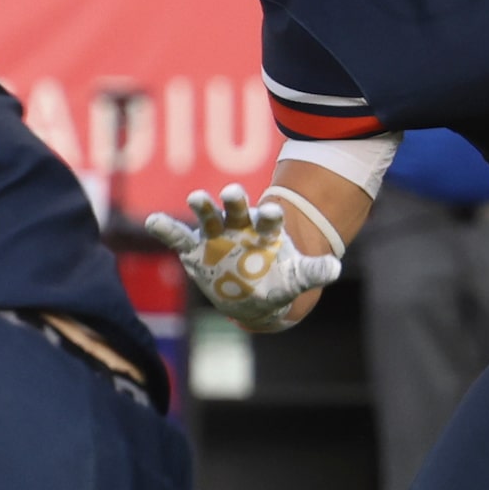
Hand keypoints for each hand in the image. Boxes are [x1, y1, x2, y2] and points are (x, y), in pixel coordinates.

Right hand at [147, 184, 340, 332]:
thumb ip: (312, 272)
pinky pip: (179, 238)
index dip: (269, 215)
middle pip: (237, 210)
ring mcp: (216, 237)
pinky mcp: (195, 251)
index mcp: (266, 231)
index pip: (269, 219)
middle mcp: (240, 227)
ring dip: (203, 207)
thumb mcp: (296, 279)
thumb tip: (335, 268)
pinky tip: (154, 221)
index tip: (272, 211)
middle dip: (235, 202)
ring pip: (208, 218)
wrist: (253, 296)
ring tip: (197, 198)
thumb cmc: (276, 281)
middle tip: (233, 193)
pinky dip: (166, 229)